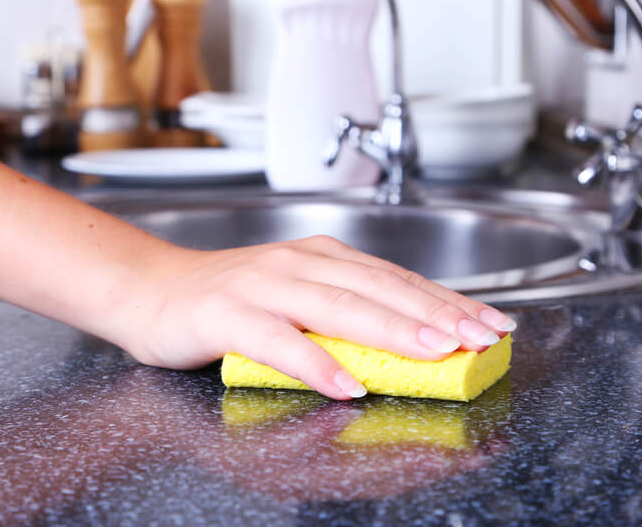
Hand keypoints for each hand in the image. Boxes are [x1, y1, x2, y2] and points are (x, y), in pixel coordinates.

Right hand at [122, 235, 516, 399]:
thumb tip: (413, 339)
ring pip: (340, 307)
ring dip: (393, 330)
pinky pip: (279, 343)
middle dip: (437, 314)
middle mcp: (300, 263)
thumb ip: (346, 312)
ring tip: (437, 351)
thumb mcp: (297, 297)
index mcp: (324, 256)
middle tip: (481, 337)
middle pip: (380, 288)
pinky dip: (316, 363)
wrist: (150, 289)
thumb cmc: (229, 299)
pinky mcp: (229, 315)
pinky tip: (347, 385)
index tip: (491, 323)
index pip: (398, 279)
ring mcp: (265, 286)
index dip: (448, 300)